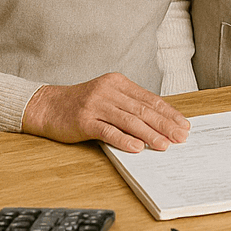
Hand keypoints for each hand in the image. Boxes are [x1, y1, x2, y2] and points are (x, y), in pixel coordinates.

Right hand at [21, 73, 190, 152]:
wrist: (47, 106)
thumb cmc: (81, 104)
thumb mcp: (107, 97)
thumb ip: (129, 105)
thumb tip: (159, 122)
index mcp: (118, 82)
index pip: (149, 99)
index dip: (168, 113)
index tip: (183, 124)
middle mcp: (108, 91)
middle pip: (142, 109)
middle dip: (164, 125)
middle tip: (180, 136)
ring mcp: (95, 104)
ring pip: (129, 120)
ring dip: (149, 135)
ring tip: (164, 145)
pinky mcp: (84, 120)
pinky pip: (108, 131)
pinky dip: (124, 140)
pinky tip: (137, 148)